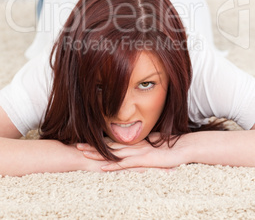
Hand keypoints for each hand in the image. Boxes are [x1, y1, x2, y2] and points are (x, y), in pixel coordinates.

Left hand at [76, 133, 191, 171]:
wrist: (183, 148)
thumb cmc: (170, 148)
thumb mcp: (154, 147)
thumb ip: (145, 147)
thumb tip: (140, 146)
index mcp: (134, 144)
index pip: (114, 143)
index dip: (100, 143)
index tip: (88, 142)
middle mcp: (133, 147)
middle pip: (109, 147)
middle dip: (93, 147)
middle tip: (77, 145)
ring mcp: (137, 153)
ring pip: (113, 154)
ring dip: (98, 155)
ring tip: (83, 154)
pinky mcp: (142, 160)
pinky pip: (125, 164)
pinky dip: (114, 166)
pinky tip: (103, 168)